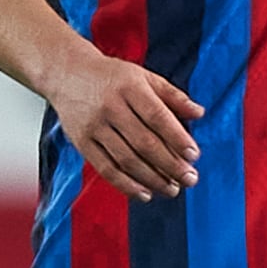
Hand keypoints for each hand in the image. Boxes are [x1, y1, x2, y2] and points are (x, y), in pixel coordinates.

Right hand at [48, 46, 204, 201]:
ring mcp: (94, 126)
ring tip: (173, 189)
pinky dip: (126, 185)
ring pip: (126, 159)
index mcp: (130, 87)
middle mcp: (111, 107)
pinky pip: (105, 168)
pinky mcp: (81, 142)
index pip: (157, 116)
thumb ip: (172, 95)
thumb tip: (199, 113)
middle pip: (144, 143)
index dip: (177, 138)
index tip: (194, 156)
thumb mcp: (144, 77)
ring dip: (152, 179)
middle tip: (190, 179)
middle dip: (170, 165)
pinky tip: (145, 194)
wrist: (67, 73)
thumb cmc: (112, 76)